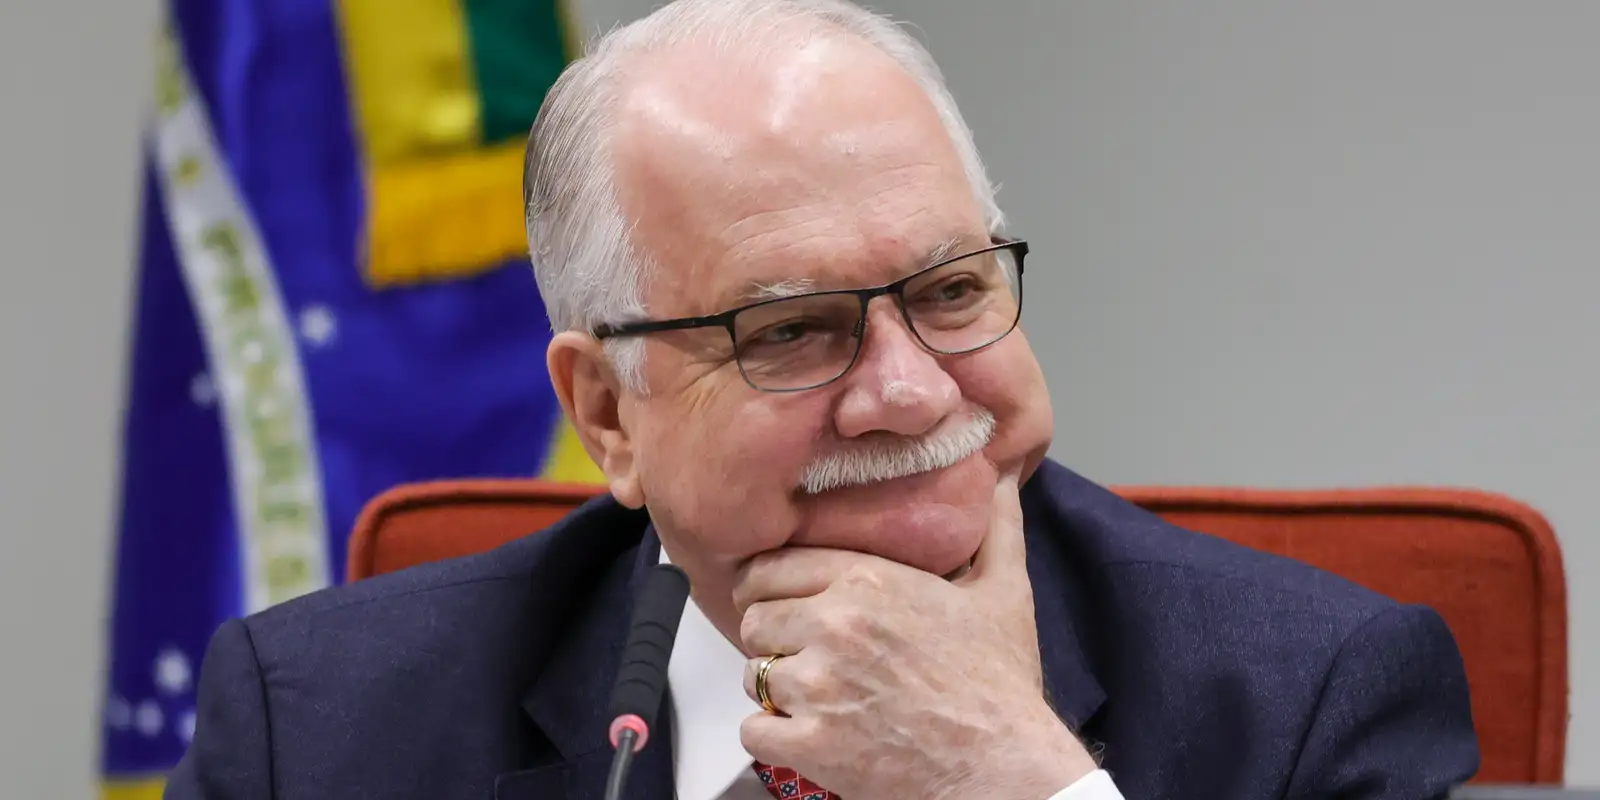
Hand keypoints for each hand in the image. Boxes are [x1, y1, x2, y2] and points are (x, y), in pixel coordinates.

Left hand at [734, 471, 1098, 799]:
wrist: (1004, 769)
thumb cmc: (1000, 686)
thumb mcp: (1005, 593)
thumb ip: (997, 528)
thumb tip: (1003, 479)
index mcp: (869, 580)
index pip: (772, 565)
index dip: (768, 584)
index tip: (778, 598)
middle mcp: (835, 625)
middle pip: (754, 618)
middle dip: (773, 636)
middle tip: (802, 652)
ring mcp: (818, 686)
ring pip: (751, 674)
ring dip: (774, 687)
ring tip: (814, 694)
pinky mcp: (810, 743)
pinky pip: (753, 729)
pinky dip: (773, 735)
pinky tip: (807, 732)